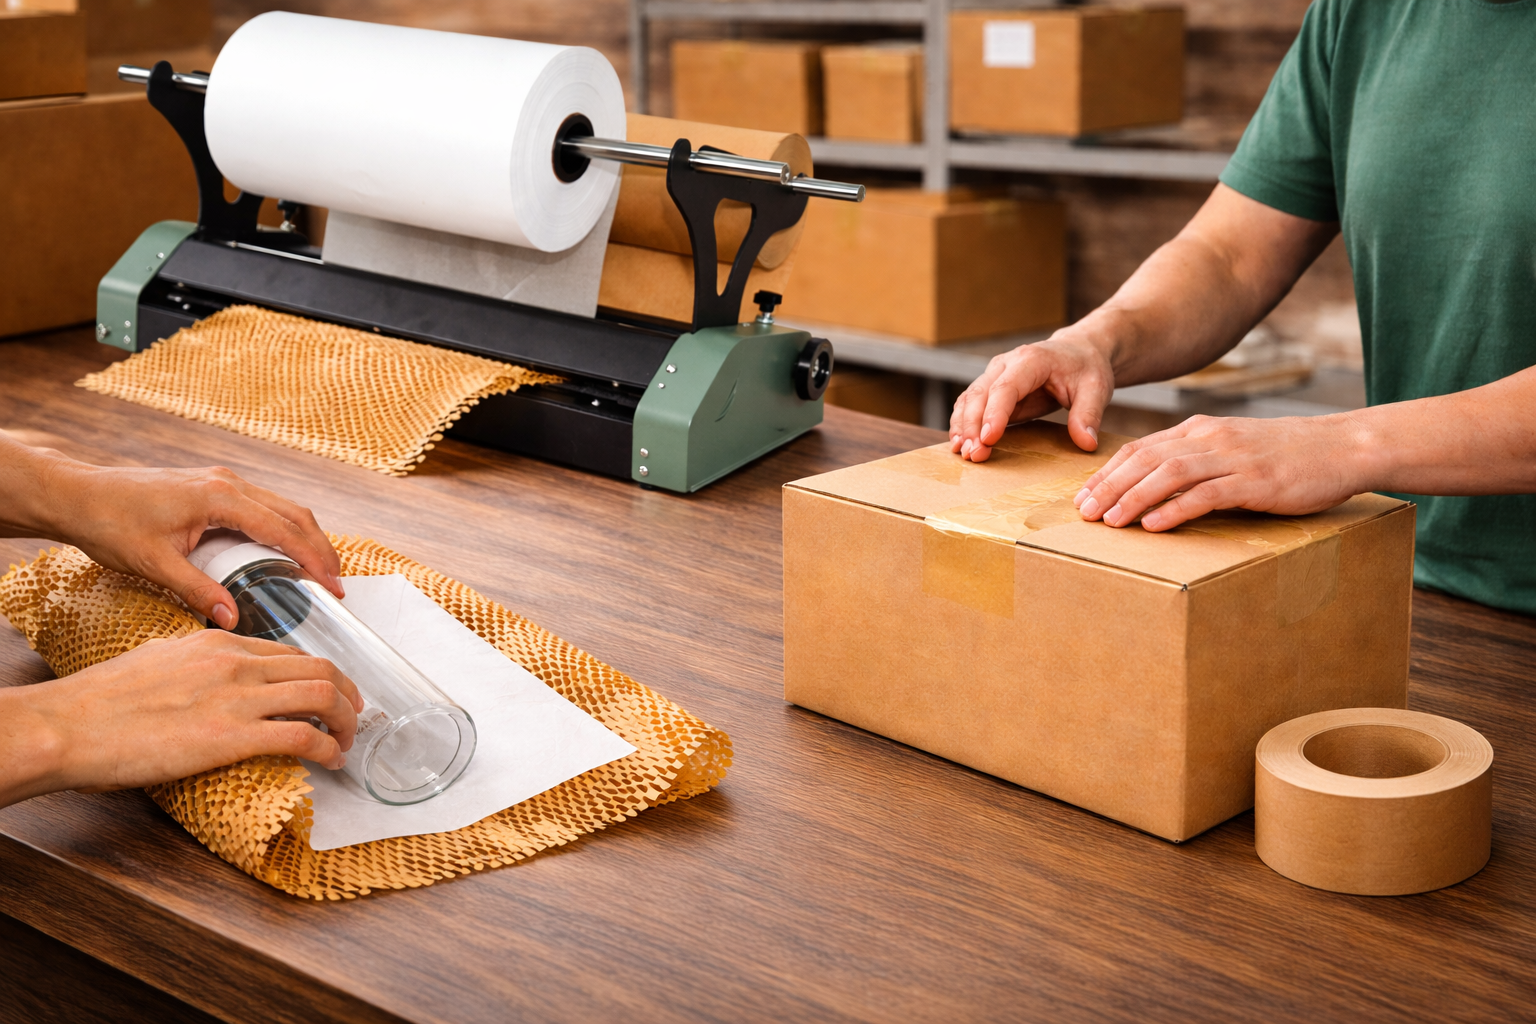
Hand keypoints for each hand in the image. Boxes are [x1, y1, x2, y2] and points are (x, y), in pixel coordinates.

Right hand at [0, 630, 363, 805]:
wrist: (66, 726)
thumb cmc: (98, 703)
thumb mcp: (156, 661)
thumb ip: (194, 664)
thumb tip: (212, 680)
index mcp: (217, 642)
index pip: (289, 652)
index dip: (320, 675)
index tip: (330, 696)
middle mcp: (235, 662)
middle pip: (319, 668)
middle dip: (348, 694)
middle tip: (354, 717)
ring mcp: (236, 697)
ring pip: (322, 696)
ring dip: (346, 722)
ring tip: (347, 743)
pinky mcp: (231, 736)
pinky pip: (302, 736)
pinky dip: (327, 750)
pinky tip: (330, 763)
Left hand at [38, 459, 342, 629]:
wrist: (78, 495)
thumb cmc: (110, 523)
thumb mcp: (155, 565)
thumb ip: (198, 591)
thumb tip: (233, 619)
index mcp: (220, 498)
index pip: (284, 530)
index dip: (314, 560)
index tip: (333, 586)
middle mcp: (228, 483)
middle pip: (295, 514)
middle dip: (321, 549)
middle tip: (336, 584)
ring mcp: (222, 481)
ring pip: (282, 507)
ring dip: (305, 537)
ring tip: (318, 571)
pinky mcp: (213, 487)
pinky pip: (262, 506)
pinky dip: (282, 529)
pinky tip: (283, 552)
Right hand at [948, 330, 1115, 462]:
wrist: (1078, 351)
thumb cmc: (1086, 368)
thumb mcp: (1096, 389)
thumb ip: (1088, 415)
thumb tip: (1085, 444)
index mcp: (1031, 360)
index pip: (1006, 387)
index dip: (995, 414)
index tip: (988, 439)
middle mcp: (1006, 364)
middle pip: (980, 394)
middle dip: (973, 426)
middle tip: (975, 455)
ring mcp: (995, 375)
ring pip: (969, 399)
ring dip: (963, 427)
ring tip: (963, 453)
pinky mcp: (992, 388)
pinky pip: (969, 404)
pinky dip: (962, 423)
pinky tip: (959, 443)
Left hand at [1073, 413, 1367, 531]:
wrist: (1343, 447)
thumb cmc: (1286, 454)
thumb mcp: (1233, 449)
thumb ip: (1197, 461)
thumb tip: (1156, 487)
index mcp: (1200, 430)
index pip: (1140, 448)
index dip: (1107, 472)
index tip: (1083, 496)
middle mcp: (1210, 438)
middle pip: (1145, 459)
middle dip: (1108, 486)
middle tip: (1083, 513)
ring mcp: (1233, 458)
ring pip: (1169, 473)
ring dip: (1133, 497)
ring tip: (1109, 521)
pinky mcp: (1255, 481)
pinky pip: (1207, 493)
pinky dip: (1175, 509)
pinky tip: (1153, 524)